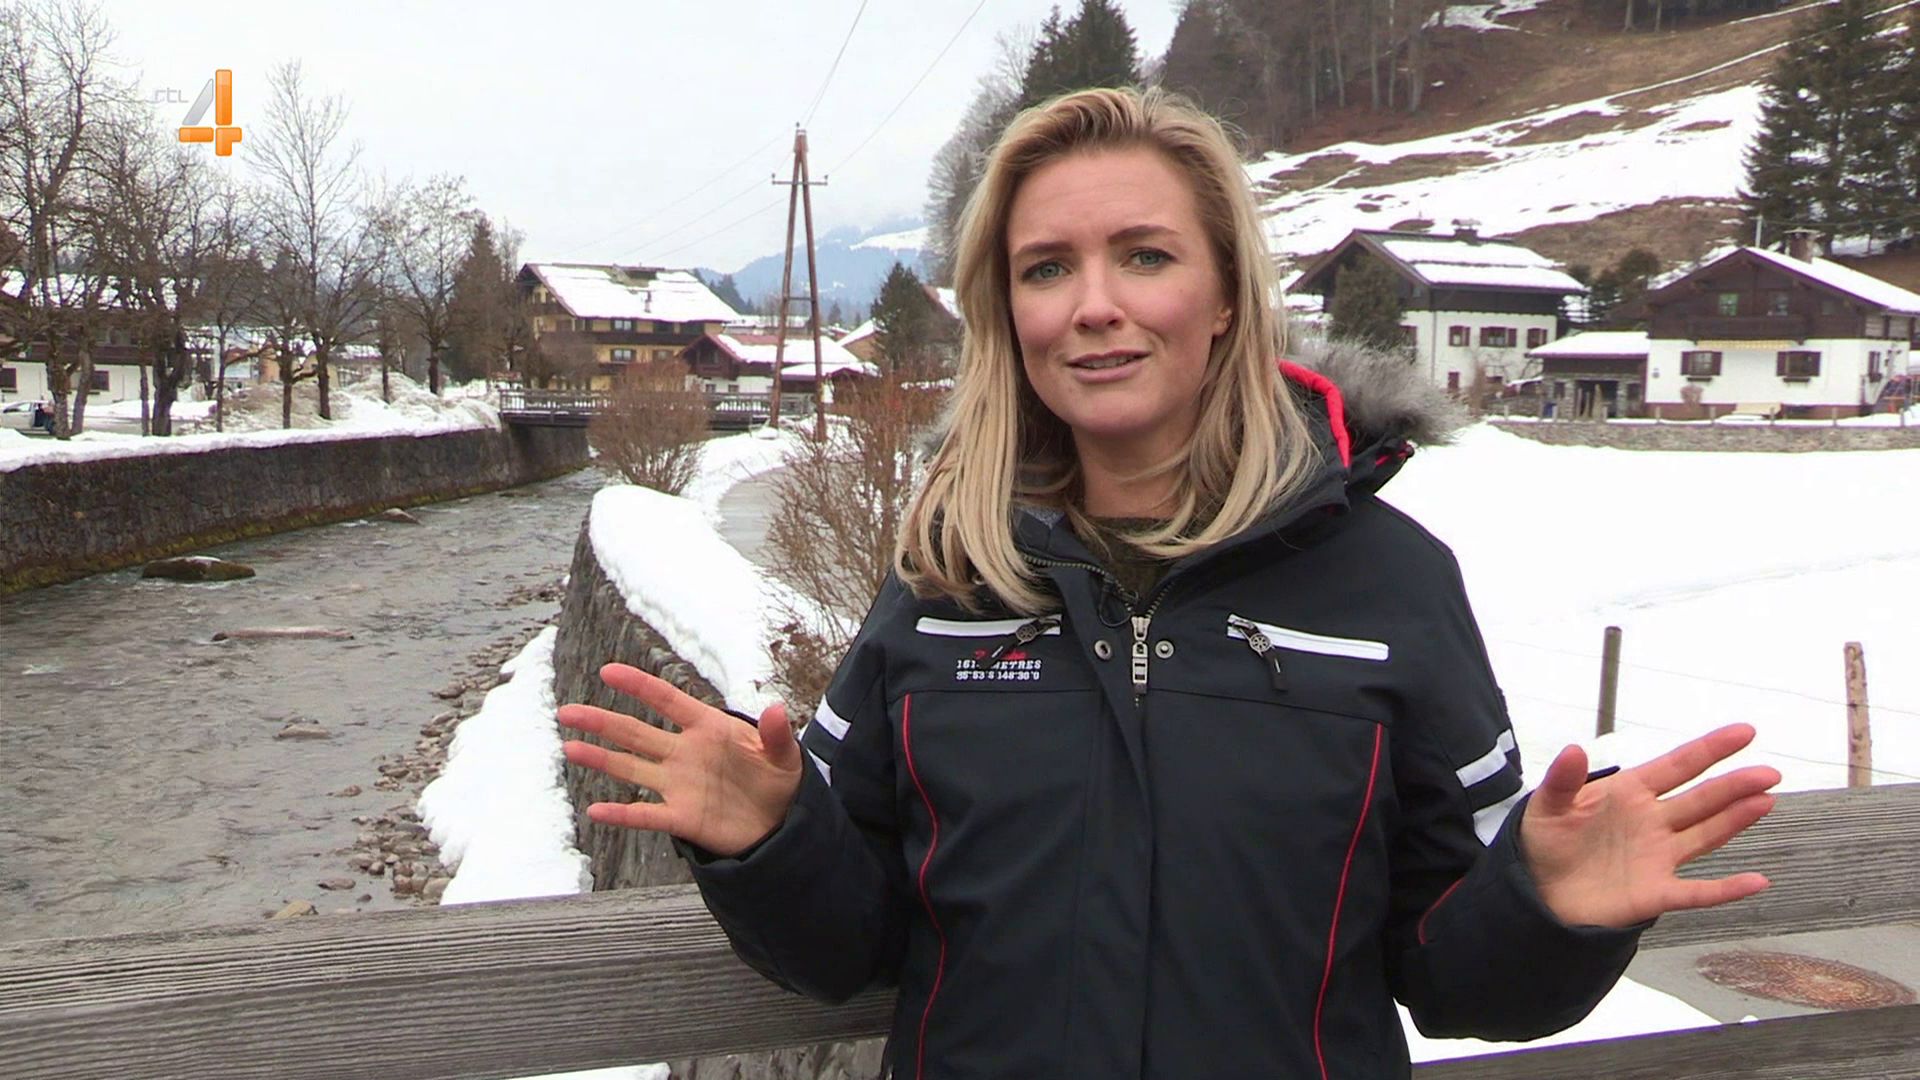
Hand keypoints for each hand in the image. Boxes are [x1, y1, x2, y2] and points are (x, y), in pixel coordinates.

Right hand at [557, 663, 803, 857]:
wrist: (781, 822)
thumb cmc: (780, 779)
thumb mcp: (785, 755)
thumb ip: (777, 734)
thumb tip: (777, 709)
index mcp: (709, 728)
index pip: (669, 701)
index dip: (640, 686)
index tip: (609, 671)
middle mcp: (685, 753)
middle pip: (636, 732)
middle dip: (602, 721)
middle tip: (567, 711)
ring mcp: (680, 785)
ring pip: (632, 768)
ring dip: (601, 758)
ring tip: (569, 747)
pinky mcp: (682, 817)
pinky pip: (645, 814)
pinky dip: (621, 814)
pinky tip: (595, 810)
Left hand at [1519, 723, 1780, 928]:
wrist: (1538, 891)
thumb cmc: (1547, 842)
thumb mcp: (1548, 806)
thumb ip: (1563, 779)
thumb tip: (1574, 748)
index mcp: (1630, 792)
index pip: (1676, 765)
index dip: (1710, 749)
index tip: (1745, 732)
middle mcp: (1652, 821)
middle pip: (1701, 799)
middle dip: (1734, 785)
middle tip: (1769, 772)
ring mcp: (1658, 856)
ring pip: (1706, 834)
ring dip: (1736, 820)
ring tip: (1765, 801)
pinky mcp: (1656, 892)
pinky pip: (1697, 892)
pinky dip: (1726, 889)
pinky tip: (1755, 882)